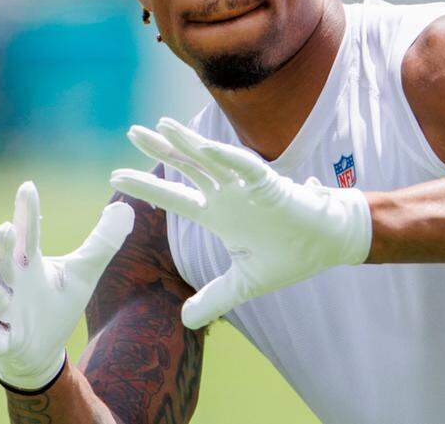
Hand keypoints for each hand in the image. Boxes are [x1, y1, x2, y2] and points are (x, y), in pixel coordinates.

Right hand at [0, 181, 134, 389]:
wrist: (34, 350)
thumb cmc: (56, 303)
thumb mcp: (84, 272)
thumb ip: (102, 242)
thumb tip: (125, 208)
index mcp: (29, 264)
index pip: (27, 234)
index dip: (26, 211)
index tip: (28, 186)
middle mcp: (11, 284)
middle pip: (0, 261)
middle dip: (1, 247)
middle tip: (6, 229)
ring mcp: (2, 312)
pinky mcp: (1, 341)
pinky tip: (0, 343)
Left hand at [110, 118, 371, 329]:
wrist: (330, 244)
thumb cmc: (290, 256)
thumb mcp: (245, 283)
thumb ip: (215, 297)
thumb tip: (184, 320)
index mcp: (218, 215)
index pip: (174, 197)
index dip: (146, 186)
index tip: (115, 177)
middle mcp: (227, 196)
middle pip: (187, 168)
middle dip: (160, 149)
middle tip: (132, 132)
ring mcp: (247, 188)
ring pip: (212, 160)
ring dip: (188, 143)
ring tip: (161, 125)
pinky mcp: (272, 186)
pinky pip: (247, 168)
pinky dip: (228, 157)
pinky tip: (206, 147)